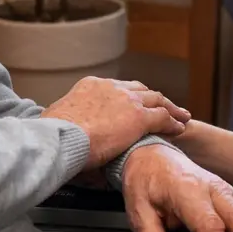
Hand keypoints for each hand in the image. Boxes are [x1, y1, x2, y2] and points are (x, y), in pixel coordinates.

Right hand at [41, 78, 189, 165]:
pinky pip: (162, 117)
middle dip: (152, 99)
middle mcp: (111, 87)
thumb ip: (72, 129)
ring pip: (156, 99)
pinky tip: (179, 128)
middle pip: (139, 90)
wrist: (59, 138)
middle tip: (163, 106)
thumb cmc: (52, 136)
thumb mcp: (59, 124)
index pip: (116, 89)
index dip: (129, 97)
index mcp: (90, 87)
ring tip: (180, 116)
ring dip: (169, 108)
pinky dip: (172, 122)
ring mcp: (126, 100)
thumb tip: (73, 144)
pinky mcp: (138, 117)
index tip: (134, 105)